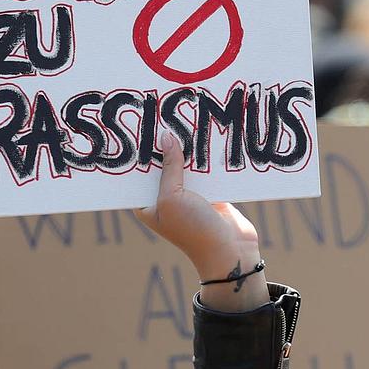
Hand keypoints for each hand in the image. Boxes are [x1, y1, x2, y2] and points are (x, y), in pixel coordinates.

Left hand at [136, 131, 267, 310]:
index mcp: (146, 204)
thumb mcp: (172, 197)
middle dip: (163, 146)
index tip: (138, 128)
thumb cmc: (193, 229)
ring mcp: (188, 196)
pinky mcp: (210, 193)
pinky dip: (206, 158)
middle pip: (162, 166)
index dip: (138, 153)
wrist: (230, 252)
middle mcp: (164, 198)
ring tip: (185, 121)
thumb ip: (170, 167)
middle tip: (161, 116)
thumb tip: (166, 137)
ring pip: (185, 165)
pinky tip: (206, 136)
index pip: (138, 174)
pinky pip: (205, 170)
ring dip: (187, 149)